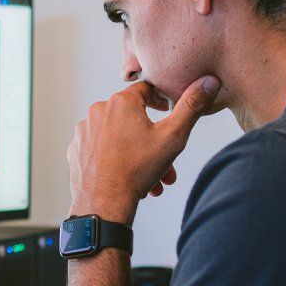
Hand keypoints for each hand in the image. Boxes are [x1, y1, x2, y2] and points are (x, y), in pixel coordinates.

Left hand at [67, 76, 218, 223]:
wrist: (103, 203)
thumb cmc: (137, 170)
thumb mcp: (173, 137)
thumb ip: (191, 106)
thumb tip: (208, 82)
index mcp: (120, 102)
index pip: (146, 90)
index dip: (161, 100)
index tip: (168, 113)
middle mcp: (98, 111)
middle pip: (133, 119)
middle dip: (154, 140)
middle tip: (167, 163)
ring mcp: (84, 131)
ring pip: (119, 137)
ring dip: (139, 155)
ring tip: (153, 180)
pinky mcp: (76, 150)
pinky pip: (102, 150)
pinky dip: (117, 160)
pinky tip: (130, 179)